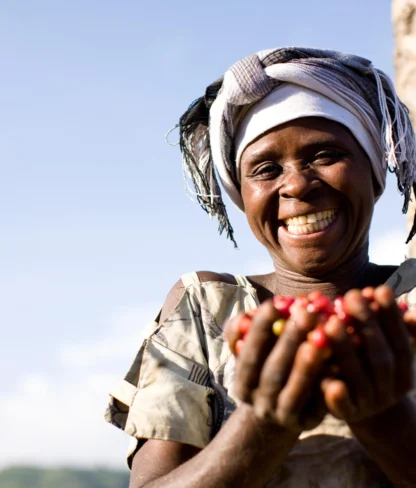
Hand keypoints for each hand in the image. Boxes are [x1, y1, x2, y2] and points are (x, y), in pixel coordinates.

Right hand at [225, 300, 327, 432]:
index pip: (248, 356)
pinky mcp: (309, 423)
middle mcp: (260, 404)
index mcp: (243, 384)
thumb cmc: (266, 367)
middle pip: (272, 373)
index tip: (274, 303)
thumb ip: (245, 329)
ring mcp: (284, 417)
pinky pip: (319, 404)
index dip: (259, 330)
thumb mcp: (250, 350)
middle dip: (288, 341)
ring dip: (307, 364)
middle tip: (305, 313)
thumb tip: (254, 311)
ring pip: (295, 392)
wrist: (281, 410)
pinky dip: (326, 384)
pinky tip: (336, 362)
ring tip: (320, 336)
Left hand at [320, 285, 413, 423]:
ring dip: (346, 349)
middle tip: (350, 296)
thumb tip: (410, 310)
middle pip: (380, 357)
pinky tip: (330, 379)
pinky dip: (337, 394)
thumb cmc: (370, 366)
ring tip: (331, 322)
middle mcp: (390, 389)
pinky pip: (342, 406)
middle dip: (367, 325)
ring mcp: (368, 404)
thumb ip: (395, 331)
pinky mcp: (345, 415)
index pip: (400, 342)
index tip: (378, 288)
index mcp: (403, 372)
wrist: (364, 411)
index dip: (390, 316)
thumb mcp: (386, 350)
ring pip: (359, 378)